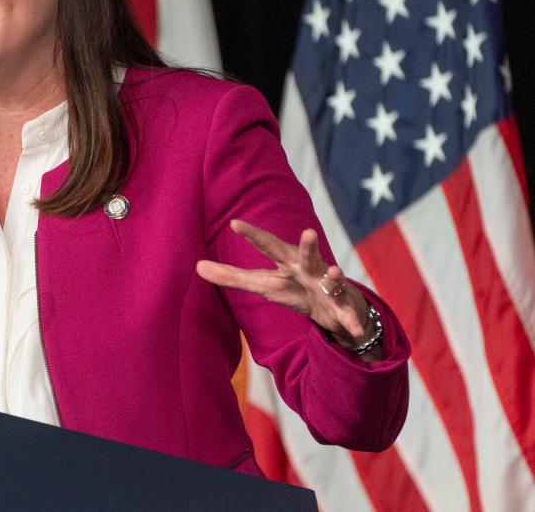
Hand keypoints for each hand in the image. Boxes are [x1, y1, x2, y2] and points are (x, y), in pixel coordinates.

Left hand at [196, 220, 378, 356]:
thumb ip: (232, 276)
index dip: (253, 235)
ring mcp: (329, 287)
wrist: (335, 311)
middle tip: (308, 232)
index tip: (234, 222)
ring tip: (333, 272)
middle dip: (308, 245)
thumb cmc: (295, 290)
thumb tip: (198, 267)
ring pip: (333, 278)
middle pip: (307, 255)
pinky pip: (348, 315)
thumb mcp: (263, 284)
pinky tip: (354, 329)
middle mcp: (310, 269)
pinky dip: (352, 322)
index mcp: (288, 263)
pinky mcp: (344, 307)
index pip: (268, 247)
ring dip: (333, 275)